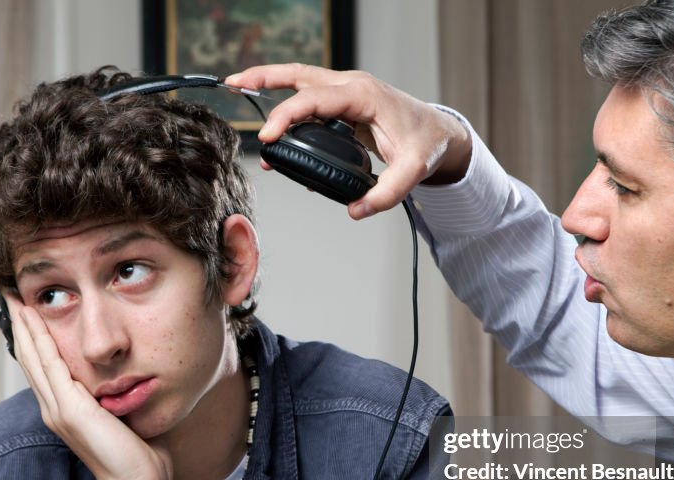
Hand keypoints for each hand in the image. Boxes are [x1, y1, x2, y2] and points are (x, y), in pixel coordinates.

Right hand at [5, 295, 171, 479]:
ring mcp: (59, 410)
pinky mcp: (70, 409)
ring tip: (14, 299)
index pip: (44, 368)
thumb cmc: (139, 458)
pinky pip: (50, 364)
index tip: (29, 312)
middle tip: (10, 296)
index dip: (34, 340)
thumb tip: (128, 381)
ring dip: (24, 326)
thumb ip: (116, 400)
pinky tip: (32, 318)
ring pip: (34, 358)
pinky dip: (39, 339)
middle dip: (21, 326)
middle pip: (31, 359)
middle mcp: (55, 409)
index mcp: (66, 412)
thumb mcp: (123, 418)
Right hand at [226, 64, 472, 218]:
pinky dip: (288, 103)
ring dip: (270, 83)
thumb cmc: (428, 144)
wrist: (440, 133)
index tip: (268, 138)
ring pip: (301, 80)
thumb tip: (356, 210)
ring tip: (239, 89)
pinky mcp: (344, 105)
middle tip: (234, 83)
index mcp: (364, 96)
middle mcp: (352, 87)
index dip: (287, 116)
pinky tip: (273, 125)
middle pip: (300, 74)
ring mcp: (347, 93)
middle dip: (264, 77)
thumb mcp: (413, 172)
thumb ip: (386, 194)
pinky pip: (310, 98)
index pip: (315, 99)